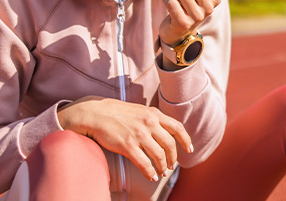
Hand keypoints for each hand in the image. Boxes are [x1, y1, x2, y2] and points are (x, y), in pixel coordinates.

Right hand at [57, 96, 192, 181]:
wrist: (96, 113)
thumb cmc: (118, 113)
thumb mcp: (140, 110)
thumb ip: (153, 119)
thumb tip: (165, 131)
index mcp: (154, 114)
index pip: (178, 128)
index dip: (186, 140)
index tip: (189, 150)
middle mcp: (149, 123)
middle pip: (170, 144)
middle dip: (173, 158)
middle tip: (172, 165)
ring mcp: (139, 135)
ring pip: (159, 156)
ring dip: (163, 167)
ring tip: (162, 172)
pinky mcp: (128, 146)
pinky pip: (144, 163)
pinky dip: (150, 172)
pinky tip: (152, 176)